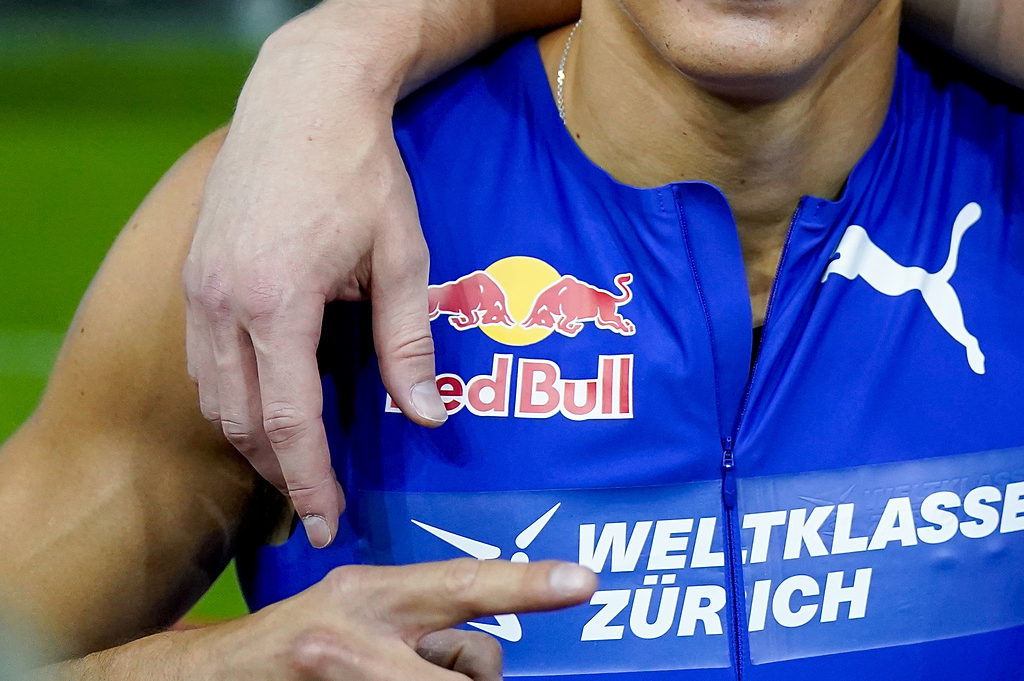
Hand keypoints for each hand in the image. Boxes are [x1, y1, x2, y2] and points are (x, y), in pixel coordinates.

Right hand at [64, 560, 595, 679]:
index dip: (524, 584)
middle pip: (471, 669)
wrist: (208, 680)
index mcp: (373, 594)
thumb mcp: (362, 611)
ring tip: (396, 674)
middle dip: (476, 676)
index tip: (585, 582)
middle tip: (449, 667)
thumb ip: (424, 621)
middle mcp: (355, 637)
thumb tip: (488, 660)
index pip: (460, 583)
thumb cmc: (299, 643)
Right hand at [183, 21, 442, 548]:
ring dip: (252, 437)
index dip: (310, 479)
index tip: (330, 519)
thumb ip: (408, 342)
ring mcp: (199, 289)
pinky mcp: (193, 275)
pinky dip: (234, 394)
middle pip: (242, 420)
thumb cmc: (364, 170)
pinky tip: (269, 405)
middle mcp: (223, 303)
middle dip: (279, 471)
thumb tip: (425, 417)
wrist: (305, 95)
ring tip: (298, 466)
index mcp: (278, 303)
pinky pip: (204, 358)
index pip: (288, 420)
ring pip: (215, 395)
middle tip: (317, 509)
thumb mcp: (403, 255)